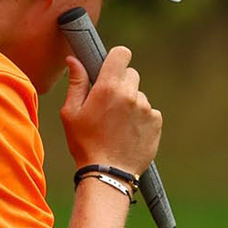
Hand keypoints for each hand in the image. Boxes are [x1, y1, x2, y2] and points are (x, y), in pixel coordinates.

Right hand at [60, 45, 161, 172]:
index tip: (112, 68)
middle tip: (109, 105)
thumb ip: (76, 82)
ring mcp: (145, 108)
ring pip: (139, 95)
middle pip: (131, 74)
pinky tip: (128, 133)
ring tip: (117, 125)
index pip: (122, 54)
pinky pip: (149, 111)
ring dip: (130, 103)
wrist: (108, 173)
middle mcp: (130, 94)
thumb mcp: (71, 113)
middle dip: (121, 84)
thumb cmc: (84, 143)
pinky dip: (140, 118)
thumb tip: (73, 59)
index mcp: (108, 87)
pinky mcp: (156, 121)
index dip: (117, 58)